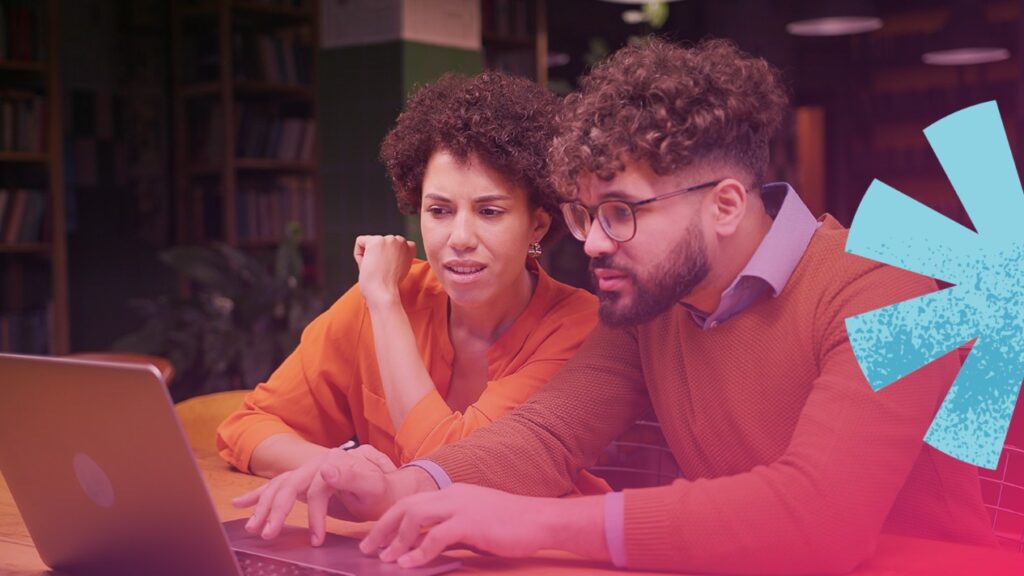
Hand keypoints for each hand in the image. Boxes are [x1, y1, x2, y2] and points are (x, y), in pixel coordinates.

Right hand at [231, 445, 395, 541]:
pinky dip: (256, 496)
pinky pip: (274, 487)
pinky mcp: (299, 482)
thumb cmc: (379, 489)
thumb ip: (351, 476)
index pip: (316, 489)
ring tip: (252, 528)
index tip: (316, 539)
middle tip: (268, 534)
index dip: (315, 515)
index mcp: (332, 462)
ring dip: (262, 507)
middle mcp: (314, 464)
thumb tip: (326, 470)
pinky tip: (239, 503)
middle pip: (289, 486)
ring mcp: (305, 473)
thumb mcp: (372, 484)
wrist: (382, 486)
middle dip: (276, 511)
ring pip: (278, 488)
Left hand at [353, 235, 415, 306]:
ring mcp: (389, 240)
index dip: (389, 255)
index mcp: (409, 249)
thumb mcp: (399, 269)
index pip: (397, 242)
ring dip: (369, 255)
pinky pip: (360, 241)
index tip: (389, 268)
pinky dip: (358, 254)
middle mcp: (401, 242)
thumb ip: (396, 257)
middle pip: (381, 242)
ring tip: (374, 269)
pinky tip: (366, 264)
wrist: (384, 293)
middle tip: (381, 270)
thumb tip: (382, 251)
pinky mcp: (376, 241)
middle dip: (378, 255)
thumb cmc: (389, 287)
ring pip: (371, 242)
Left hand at [358, 484, 556, 567]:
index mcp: (453, 493)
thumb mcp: (475, 524)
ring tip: (385, 558)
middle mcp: (453, 495)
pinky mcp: (471, 522)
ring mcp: (461, 506)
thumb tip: (425, 546)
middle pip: (406, 506)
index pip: (412, 502)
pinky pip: (436, 536)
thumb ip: (451, 531)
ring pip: (415, 517)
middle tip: (368, 548)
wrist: (540, 519)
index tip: (375, 538)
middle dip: (383, 528)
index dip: (390, 519)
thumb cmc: (512, 525)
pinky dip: (418, 551)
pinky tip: (409, 564)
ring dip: (396, 540)